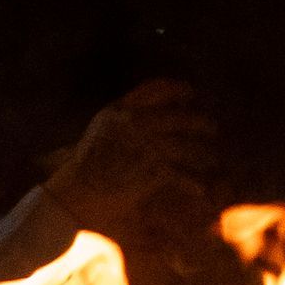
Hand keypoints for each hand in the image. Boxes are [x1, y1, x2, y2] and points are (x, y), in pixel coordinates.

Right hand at [44, 80, 213, 242]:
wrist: (72, 194)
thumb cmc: (83, 170)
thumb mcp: (99, 132)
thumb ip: (121, 118)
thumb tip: (141, 112)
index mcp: (120, 110)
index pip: (157, 89)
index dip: (179, 90)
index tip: (190, 95)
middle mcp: (135, 123)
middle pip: (179, 115)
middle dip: (199, 121)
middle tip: (211, 127)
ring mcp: (145, 145)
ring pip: (186, 143)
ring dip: (203, 151)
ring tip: (211, 157)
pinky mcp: (152, 169)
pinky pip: (181, 174)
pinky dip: (193, 184)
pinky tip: (201, 190)